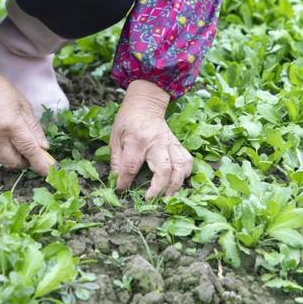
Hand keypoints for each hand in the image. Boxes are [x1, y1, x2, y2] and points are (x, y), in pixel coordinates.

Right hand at [0, 61, 55, 174]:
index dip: (40, 163)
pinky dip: (7, 154)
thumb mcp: (25, 107)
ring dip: (17, 160)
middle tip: (34, 154)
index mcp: (12, 125)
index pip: (29, 150)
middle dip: (27, 163)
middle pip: (15, 163)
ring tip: (22, 147)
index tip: (48, 171)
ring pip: (5, 162)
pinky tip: (10, 142)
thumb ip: (35, 129)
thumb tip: (44, 148)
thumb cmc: (4, 93)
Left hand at [110, 80, 193, 198]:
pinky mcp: (177, 144)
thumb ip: (116, 160)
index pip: (131, 166)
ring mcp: (170, 143)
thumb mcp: (115, 137)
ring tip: (168, 196)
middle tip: (151, 200)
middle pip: (164, 169)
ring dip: (176, 184)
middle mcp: (156, 142)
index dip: (125, 182)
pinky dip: (186, 173)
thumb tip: (116, 181)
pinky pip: (188, 160)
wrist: (145, 103)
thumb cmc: (127, 121)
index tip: (122, 190)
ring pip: (181, 166)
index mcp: (137, 140)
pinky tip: (178, 181)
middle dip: (159, 188)